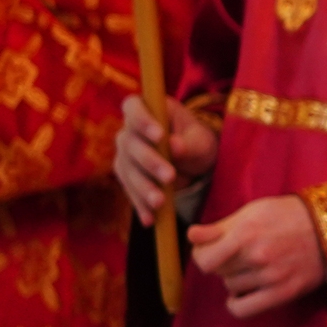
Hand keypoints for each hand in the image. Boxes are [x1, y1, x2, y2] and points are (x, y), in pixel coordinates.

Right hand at [115, 95, 217, 224]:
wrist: (195, 161)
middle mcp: (130, 131)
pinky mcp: (127, 176)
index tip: (160, 136)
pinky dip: (140, 205)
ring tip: (160, 202)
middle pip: (130, 144)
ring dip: (143, 187)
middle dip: (150, 161)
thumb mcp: (201, 140)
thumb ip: (188, 142)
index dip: (142, 120)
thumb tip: (174, 146)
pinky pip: (130, 191)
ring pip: (127, 170)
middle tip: (170, 176)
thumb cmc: (198, 141)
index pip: (133, 107)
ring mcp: (125, 155)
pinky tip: (150, 219)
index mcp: (149, 110)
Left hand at [188, 194, 326, 317]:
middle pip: (217, 272)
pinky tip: (242, 294)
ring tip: (251, 267)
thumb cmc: (288, 215)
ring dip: (235, 279)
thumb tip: (191, 235)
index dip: (203, 254)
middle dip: (223, 263)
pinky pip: (243, 309)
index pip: (203, 259)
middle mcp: (256, 257)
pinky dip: (236, 303)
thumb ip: (220, 226)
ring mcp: (270, 277)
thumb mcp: (253, 211)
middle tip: (238, 254)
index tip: (211, 249)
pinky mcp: (282, 293)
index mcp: (245, 233)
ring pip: (231, 287)